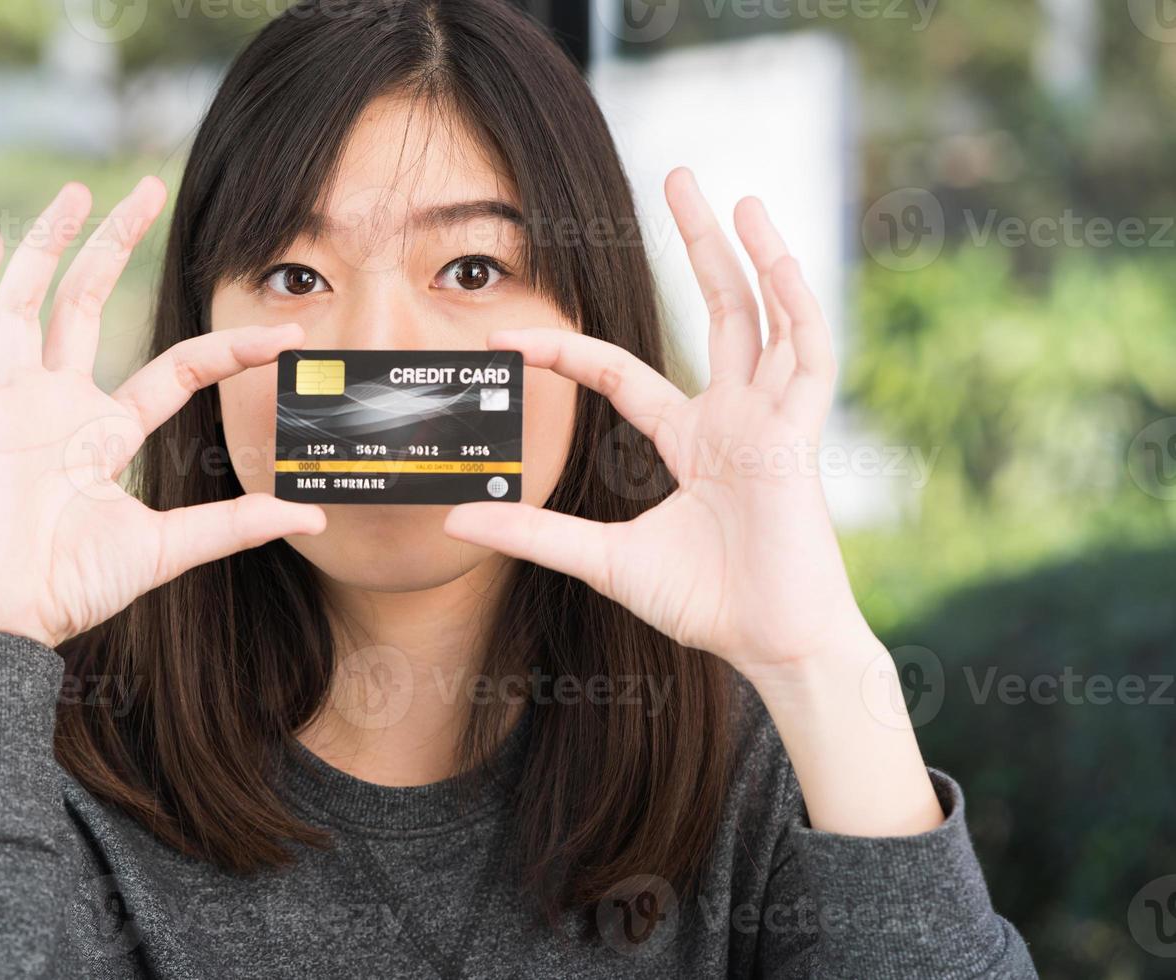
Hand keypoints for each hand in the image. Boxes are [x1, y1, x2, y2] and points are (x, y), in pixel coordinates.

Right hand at [0, 178, 324, 648]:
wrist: (5, 619)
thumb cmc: (76, 587)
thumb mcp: (167, 549)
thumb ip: (234, 526)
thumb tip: (313, 519)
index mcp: (110, 428)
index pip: (179, 366)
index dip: (231, 349)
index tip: (285, 336)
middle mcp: (64, 402)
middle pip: (89, 302)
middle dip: (117, 245)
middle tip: (146, 188)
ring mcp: (19, 402)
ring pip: (31, 303)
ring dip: (49, 245)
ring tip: (77, 192)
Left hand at [444, 168, 865, 682]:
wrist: (771, 645)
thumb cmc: (704, 604)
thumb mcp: (603, 560)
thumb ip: (535, 534)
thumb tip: (458, 517)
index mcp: (691, 439)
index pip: (621, 371)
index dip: (565, 348)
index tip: (507, 335)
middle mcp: (733, 417)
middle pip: (719, 311)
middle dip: (699, 245)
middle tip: (678, 176)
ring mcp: (770, 421)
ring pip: (766, 317)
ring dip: (754, 255)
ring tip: (734, 194)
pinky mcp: (800, 436)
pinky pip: (809, 356)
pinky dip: (797, 305)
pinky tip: (777, 255)